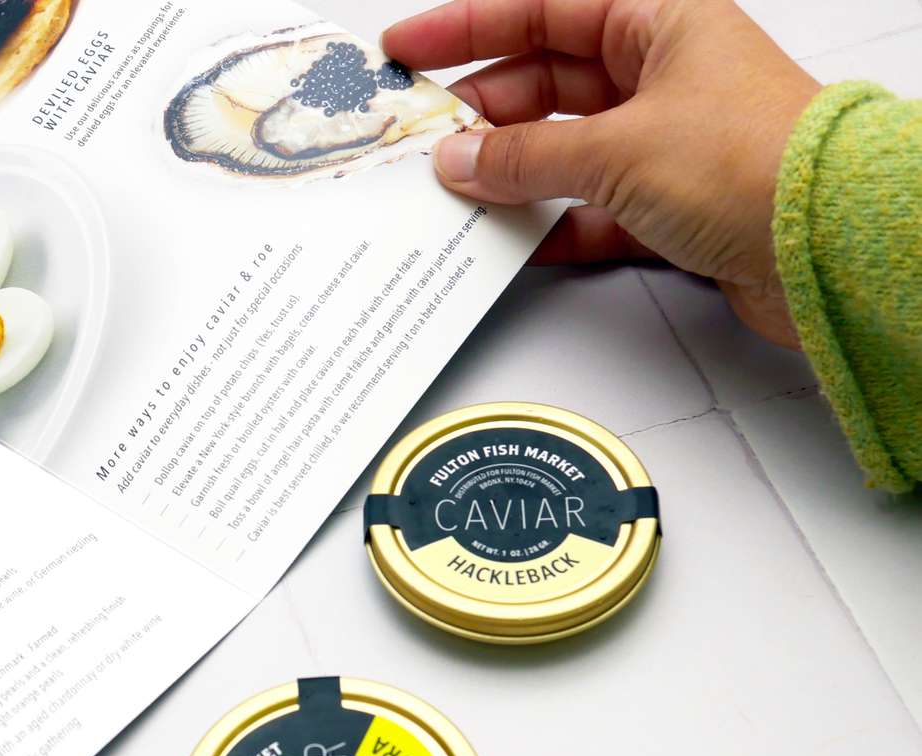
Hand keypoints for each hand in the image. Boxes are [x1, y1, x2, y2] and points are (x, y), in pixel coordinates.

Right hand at [383, 0, 820, 347]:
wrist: (831, 247)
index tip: (408, 51)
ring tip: (457, 193)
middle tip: (425, 139)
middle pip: (545, 81)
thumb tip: (462, 159)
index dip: (466, 26)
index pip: (540, 10)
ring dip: (513, 173)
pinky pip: (592, 208)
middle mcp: (664, 73)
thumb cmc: (755, 163)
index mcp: (659, 20)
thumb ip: (525, 156)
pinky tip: (516, 242)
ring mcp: (668, 141)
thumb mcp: (614, 147)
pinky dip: (553, 224)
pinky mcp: (675, 205)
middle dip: (483, 112)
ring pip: (565, 148)